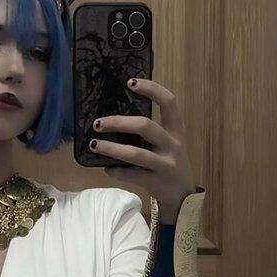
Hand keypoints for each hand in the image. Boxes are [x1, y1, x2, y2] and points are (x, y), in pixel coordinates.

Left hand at [92, 78, 197, 216]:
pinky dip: (116, 171)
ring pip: (136, 153)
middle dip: (118, 122)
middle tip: (98, 123)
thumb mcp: (168, 141)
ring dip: (112, 148)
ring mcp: (165, 164)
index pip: (168, 102)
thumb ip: (150, 129)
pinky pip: (132, 175)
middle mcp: (173, 144)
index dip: (151, 89)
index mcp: (176, 129)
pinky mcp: (156, 182)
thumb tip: (115, 117)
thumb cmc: (169, 161)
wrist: (182, 194)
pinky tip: (106, 168)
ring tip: (94, 144)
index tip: (130, 82)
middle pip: (145, 126)